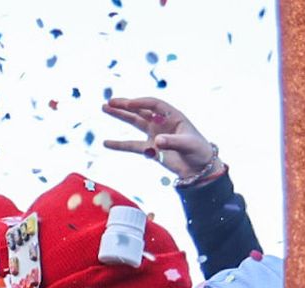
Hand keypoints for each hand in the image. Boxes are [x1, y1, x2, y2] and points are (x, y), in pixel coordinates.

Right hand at [101, 96, 219, 181]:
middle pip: (141, 110)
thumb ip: (172, 142)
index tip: (128, 104)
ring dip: (120, 116)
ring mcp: (155, 135)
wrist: (200, 168)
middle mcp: (162, 123)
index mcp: (173, 116)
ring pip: (134, 123)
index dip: (141, 103)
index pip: (154, 105)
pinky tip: (106, 143)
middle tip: (109, 102)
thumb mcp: (188, 144)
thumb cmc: (198, 151)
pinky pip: (132, 145)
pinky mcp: (150, 149)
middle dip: (125, 105)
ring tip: (105, 108)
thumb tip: (157, 141)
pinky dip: (120, 144)